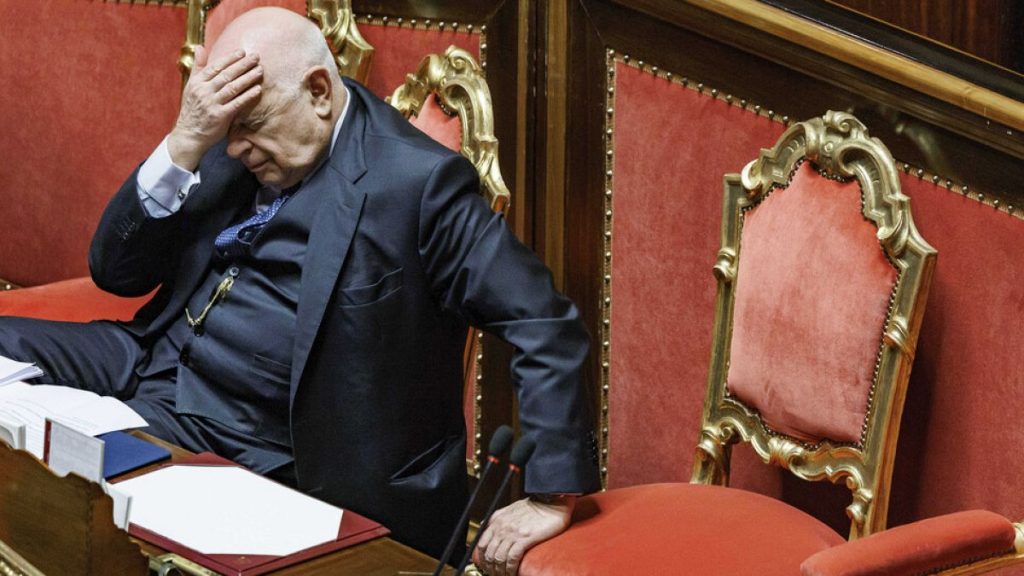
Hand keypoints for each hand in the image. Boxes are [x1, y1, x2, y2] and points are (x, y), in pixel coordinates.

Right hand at [167, 46, 262, 170]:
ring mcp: (212, 104)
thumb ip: (198, 67)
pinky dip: (248, 96)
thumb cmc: (193, 110)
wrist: (189, 135)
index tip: (242, 51)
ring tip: (260, 70)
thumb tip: (200, 46)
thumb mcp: (191, 87)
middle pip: (226, 75)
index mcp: (197, 83)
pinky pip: (237, 104)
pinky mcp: (220, 116)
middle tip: (256, 57)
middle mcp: (204, 91)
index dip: (230, 58)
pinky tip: (258, 89)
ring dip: (248, 78)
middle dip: (242, 65)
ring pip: (232, 87)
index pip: (215, 67)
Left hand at [474, 495, 574, 575]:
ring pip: (499, 558)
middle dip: (491, 568)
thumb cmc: (536, 505)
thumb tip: (491, 530)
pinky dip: (510, 569)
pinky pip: (512, 558)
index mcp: (497, 520)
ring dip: (500, 571)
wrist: (551, 501)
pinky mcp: (525, 538)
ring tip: (505, 575)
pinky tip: (512, 573)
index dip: (483, 559)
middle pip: (489, 554)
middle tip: (495, 574)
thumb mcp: (511, 509)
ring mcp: (512, 532)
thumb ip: (500, 520)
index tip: (488, 567)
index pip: (482, 544)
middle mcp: (501, 526)